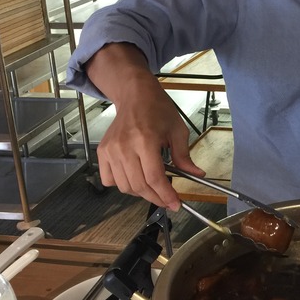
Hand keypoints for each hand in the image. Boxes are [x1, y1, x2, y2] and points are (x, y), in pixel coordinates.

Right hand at [96, 86, 204, 210]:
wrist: (135, 95)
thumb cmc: (157, 109)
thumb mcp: (177, 130)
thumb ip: (184, 156)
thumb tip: (197, 175)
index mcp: (145, 140)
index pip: (154, 178)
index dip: (166, 195)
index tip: (175, 204)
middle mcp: (124, 147)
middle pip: (139, 186)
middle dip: (156, 198)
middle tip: (168, 200)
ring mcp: (110, 150)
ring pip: (124, 186)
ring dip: (141, 193)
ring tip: (153, 187)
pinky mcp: (102, 152)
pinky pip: (109, 180)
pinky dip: (122, 185)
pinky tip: (134, 178)